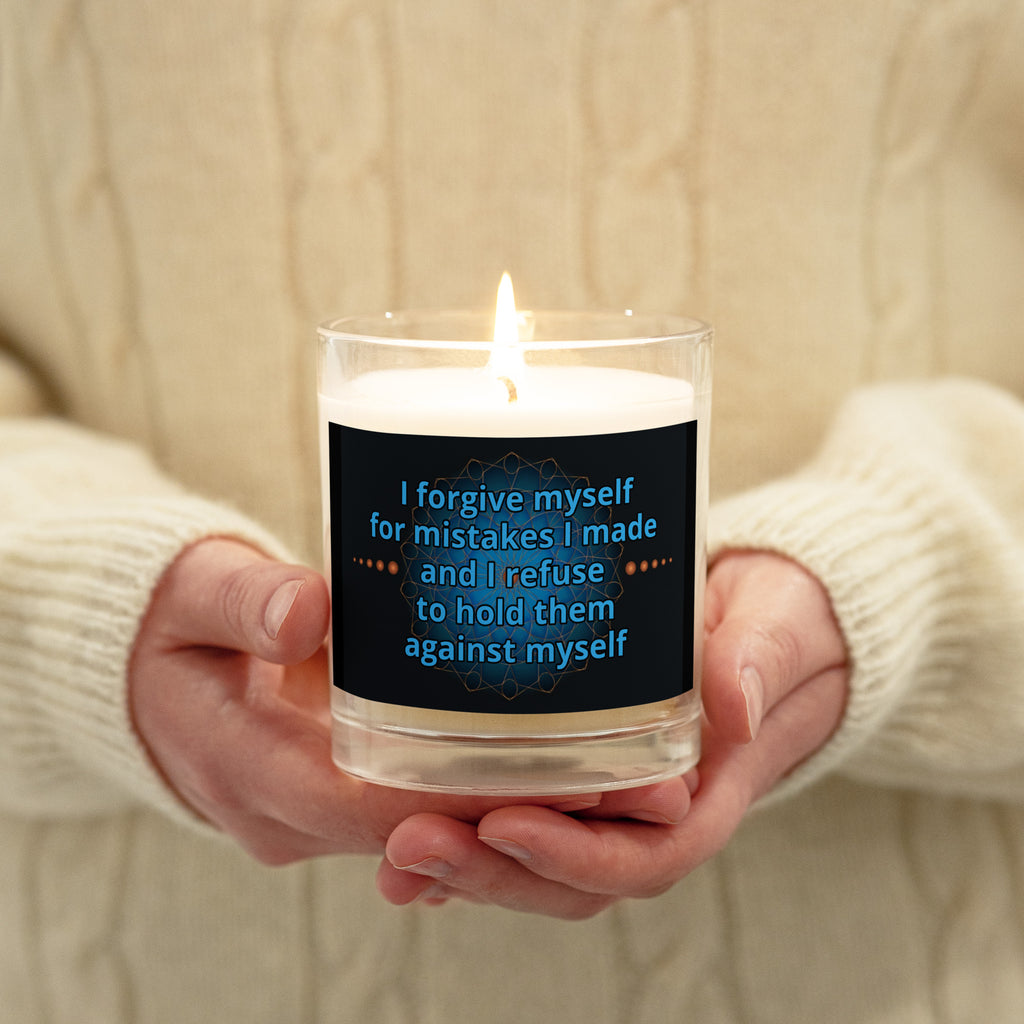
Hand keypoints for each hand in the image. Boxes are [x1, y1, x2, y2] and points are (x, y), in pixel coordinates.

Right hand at [128, 539, 691, 863]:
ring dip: (524, 816)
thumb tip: (307, 611)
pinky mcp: (340, 799)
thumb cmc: (170, 625)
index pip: (379, 807)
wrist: (146, 673)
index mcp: (251, 768)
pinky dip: (487, 800)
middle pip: (426, 834)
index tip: (569, 777)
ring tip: (630, 779)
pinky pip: (422, 814)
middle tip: (641, 784)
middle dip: (529, 817)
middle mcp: (291, 814)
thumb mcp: (194, 592)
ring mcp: (318, 816)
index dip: (478, 800)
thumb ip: (244, 599)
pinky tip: (561, 769)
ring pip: (434, 835)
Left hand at [376, 551, 848, 917]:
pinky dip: (469, 835)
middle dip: (493, 871)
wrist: (771, 622)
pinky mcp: (583, 775)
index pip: (645, 855)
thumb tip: (734, 702)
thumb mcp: (777, 625)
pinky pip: (526, 818)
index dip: (575, 856)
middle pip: (574, 876)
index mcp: (709, 789)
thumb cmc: (778, 623)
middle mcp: (658, 812)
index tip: (505, 824)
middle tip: (411, 842)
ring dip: (467, 865)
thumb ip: (760, 658)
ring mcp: (616, 800)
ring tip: (394, 849)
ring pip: (540, 861)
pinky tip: (407, 829)